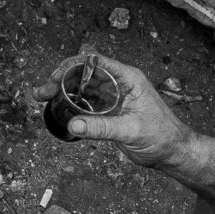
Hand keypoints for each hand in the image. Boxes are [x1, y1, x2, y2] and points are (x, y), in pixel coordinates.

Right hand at [28, 52, 189, 166]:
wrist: (172, 152)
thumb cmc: (161, 136)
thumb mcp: (130, 131)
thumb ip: (101, 128)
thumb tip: (73, 124)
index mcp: (127, 78)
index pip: (94, 61)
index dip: (72, 66)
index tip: (55, 78)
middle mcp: (118, 83)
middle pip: (83, 72)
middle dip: (60, 79)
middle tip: (42, 93)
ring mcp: (112, 96)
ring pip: (82, 86)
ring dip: (62, 90)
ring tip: (43, 98)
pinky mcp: (109, 110)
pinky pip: (85, 101)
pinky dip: (70, 103)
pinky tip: (58, 109)